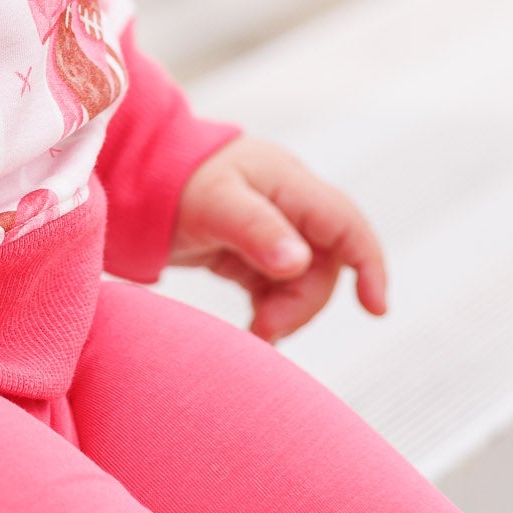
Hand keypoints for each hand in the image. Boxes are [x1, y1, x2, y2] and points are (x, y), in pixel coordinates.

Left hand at [169, 133, 387, 343]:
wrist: (137, 180)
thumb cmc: (175, 181)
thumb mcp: (214, 203)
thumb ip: (257, 230)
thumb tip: (299, 263)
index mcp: (289, 184)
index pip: (345, 225)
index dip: (369, 265)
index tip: (375, 309)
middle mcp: (290, 206)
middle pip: (324, 265)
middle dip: (301, 303)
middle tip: (264, 328)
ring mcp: (275, 231)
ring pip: (303, 282)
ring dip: (286, 312)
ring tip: (255, 332)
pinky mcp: (255, 253)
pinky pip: (279, 289)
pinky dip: (271, 311)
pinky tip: (255, 328)